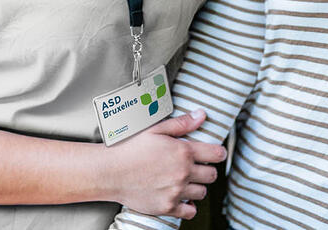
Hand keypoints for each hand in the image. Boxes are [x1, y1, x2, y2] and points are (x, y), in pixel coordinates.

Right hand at [100, 109, 225, 219]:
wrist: (109, 172)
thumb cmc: (129, 148)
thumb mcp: (155, 129)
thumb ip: (181, 124)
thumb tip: (201, 115)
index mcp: (183, 151)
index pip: (216, 154)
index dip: (218, 153)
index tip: (214, 153)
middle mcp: (183, 172)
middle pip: (211, 175)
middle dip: (206, 170)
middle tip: (195, 167)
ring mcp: (176, 191)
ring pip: (202, 193)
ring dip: (196, 187)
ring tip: (183, 181)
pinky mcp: (168, 206)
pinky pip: (190, 211)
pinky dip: (188, 206)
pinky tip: (180, 197)